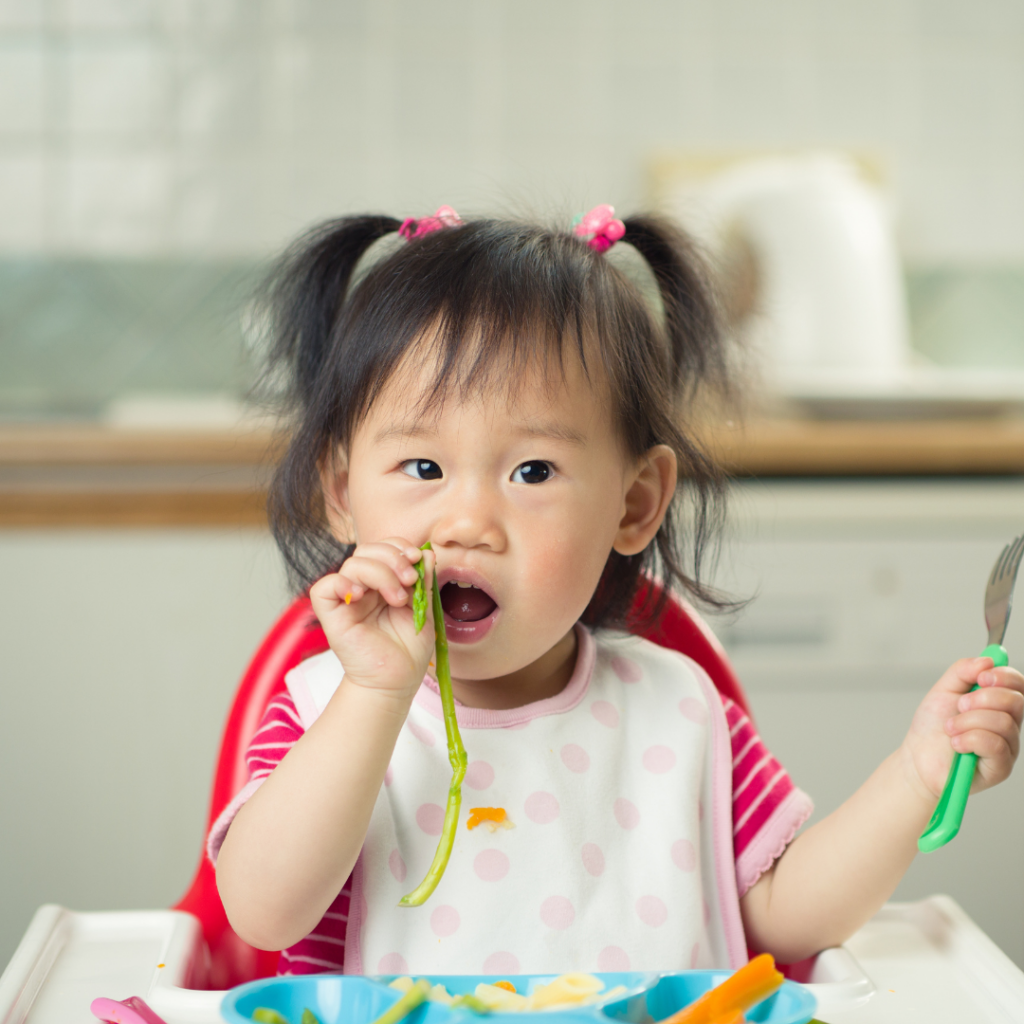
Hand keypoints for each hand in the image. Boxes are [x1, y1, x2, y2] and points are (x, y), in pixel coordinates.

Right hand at [309, 538, 434, 700]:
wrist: (397, 681)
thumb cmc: (408, 648)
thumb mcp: (423, 608)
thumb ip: (423, 581)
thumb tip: (427, 552)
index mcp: (382, 581)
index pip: (383, 548)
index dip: (399, 546)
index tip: (418, 559)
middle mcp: (363, 587)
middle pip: (366, 550)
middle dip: (392, 558)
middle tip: (410, 580)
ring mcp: (346, 599)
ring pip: (352, 564)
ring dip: (380, 573)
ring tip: (397, 599)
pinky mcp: (331, 615)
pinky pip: (324, 587)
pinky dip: (343, 583)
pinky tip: (361, 595)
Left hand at [900, 656, 1023, 801]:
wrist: (917, 758)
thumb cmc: (932, 727)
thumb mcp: (943, 690)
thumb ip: (963, 671)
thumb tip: (987, 660)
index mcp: (997, 703)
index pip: (1018, 684)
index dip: (1004, 676)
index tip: (981, 678)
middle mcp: (1008, 724)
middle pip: (1015, 701)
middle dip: (982, 699)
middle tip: (959, 706)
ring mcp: (1007, 746)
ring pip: (1002, 723)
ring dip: (967, 722)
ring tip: (950, 728)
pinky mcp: (1000, 767)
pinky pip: (995, 746)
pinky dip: (969, 740)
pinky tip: (956, 744)